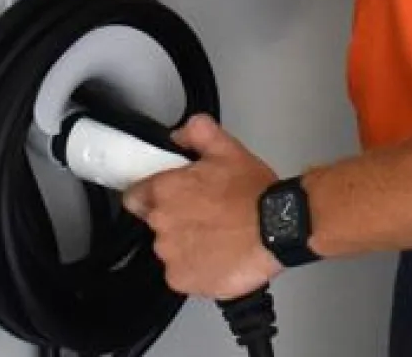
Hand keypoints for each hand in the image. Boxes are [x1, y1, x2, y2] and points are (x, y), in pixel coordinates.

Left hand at [123, 114, 282, 299]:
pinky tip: (218, 257)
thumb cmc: (253, 193)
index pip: (135, 196)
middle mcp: (160, 222)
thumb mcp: (228, 148)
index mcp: (164, 190)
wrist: (277, 228)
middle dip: (176, 220)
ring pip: (171, 250)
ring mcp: (170, 253)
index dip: (150, 196)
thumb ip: (197, 132)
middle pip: (156, 224)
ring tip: (217, 238)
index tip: (168, 199)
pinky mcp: (183, 279)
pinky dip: (197, 269)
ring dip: (187, 245)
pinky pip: (183, 275)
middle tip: (206, 216)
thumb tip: (180, 134)